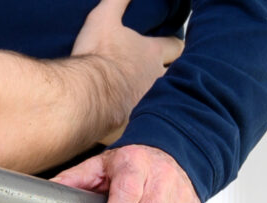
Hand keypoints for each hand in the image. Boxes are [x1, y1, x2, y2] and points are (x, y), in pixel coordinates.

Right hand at [68, 0, 180, 135]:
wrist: (88, 98)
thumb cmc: (98, 56)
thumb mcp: (104, 19)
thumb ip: (117, 1)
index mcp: (152, 54)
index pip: (175, 46)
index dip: (175, 44)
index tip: (173, 45)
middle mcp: (158, 80)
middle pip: (178, 77)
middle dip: (177, 75)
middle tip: (171, 76)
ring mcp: (150, 105)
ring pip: (164, 102)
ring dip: (162, 100)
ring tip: (156, 102)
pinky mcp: (136, 125)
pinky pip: (144, 124)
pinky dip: (142, 122)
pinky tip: (135, 124)